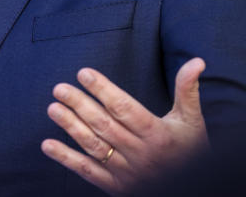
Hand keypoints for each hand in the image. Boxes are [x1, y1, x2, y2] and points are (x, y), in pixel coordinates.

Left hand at [41, 58, 208, 194]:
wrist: (195, 190)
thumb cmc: (192, 151)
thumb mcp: (192, 121)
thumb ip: (188, 91)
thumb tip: (197, 61)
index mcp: (158, 134)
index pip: (125, 108)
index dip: (103, 90)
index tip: (83, 73)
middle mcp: (141, 154)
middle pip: (105, 125)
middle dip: (80, 105)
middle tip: (59, 88)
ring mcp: (127, 172)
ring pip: (94, 147)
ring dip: (71, 127)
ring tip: (53, 108)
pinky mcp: (116, 188)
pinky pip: (88, 172)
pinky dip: (67, 159)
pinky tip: (48, 145)